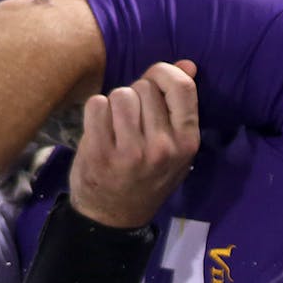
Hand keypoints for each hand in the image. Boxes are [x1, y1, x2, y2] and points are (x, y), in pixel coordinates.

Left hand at [68, 59, 199, 227]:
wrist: (112, 218)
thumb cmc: (145, 177)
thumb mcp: (174, 149)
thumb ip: (181, 107)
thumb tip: (187, 65)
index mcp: (186, 142)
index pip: (182, 87)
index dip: (163, 74)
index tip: (153, 83)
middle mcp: (162, 148)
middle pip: (145, 87)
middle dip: (136, 94)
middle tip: (132, 119)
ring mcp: (130, 151)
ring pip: (120, 93)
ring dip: (115, 104)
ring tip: (116, 125)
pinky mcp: (100, 152)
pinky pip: (97, 105)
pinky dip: (95, 112)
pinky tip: (100, 131)